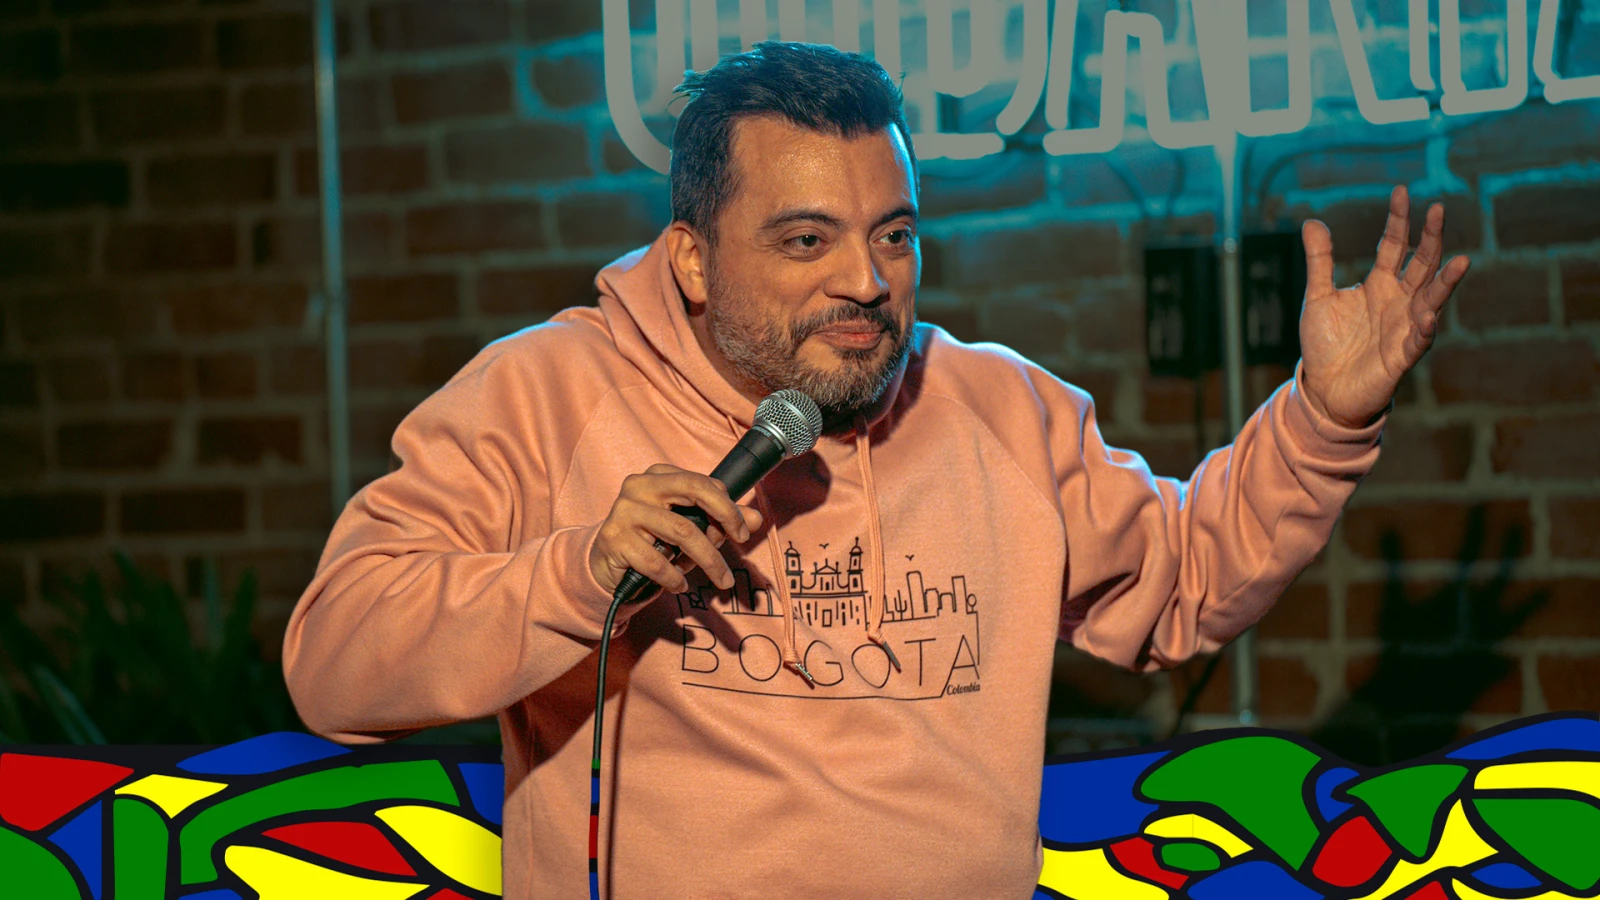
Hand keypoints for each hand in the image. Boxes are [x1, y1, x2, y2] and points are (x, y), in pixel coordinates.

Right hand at [588, 463, 763, 595]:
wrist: (607, 567)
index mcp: (658, 476)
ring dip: (708, 560)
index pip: (702, 482)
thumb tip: (756, 518)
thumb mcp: (689, 530)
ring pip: (682, 531)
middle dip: (725, 517)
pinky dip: (675, 577)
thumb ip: (720, 521)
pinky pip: (657, 561)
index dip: (728, 506)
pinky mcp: (614, 539)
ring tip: (721, 579)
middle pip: (694, 492)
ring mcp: (623, 511)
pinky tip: (680, 585)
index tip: (743, 530)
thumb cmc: (653, 544)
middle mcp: (639, 486)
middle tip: (742, 541)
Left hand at [1299, 185, 1470, 428]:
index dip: (1398, 221)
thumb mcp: (1317, 296)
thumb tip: (1312, 221)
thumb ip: (1320, 261)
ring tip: (1461, 261)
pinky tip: (1428, 314)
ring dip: (1445, 283)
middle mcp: (1398, 300)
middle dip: (1430, 239)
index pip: (1394, 245)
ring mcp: (1404, 326)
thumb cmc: (1326, 344)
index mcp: (1379, 284)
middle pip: (1421, 264)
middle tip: (1438, 210)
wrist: (1324, 390)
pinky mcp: (1402, 355)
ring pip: (1431, 299)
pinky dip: (1424, 327)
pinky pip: (1419, 339)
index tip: (1402, 192)